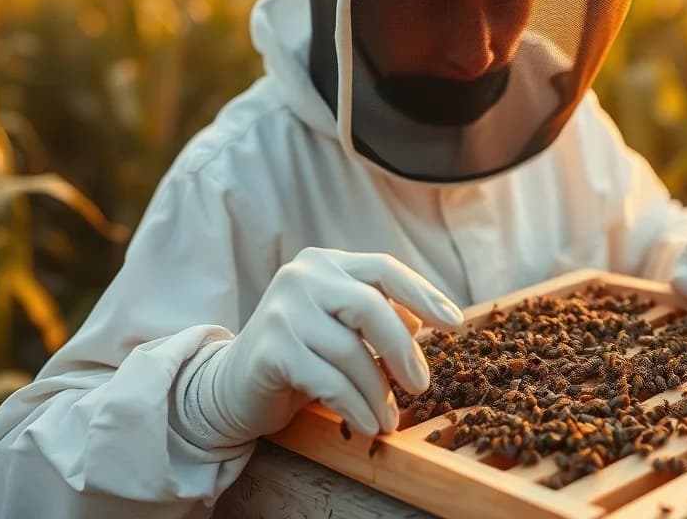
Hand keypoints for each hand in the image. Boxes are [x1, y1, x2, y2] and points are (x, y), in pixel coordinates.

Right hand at [194, 248, 463, 441]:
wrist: (231, 386)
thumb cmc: (301, 354)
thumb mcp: (343, 329)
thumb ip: (379, 317)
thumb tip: (424, 323)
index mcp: (325, 263)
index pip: (384, 269)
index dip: (424, 294)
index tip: (455, 323)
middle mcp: (302, 277)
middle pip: (370, 307)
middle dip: (402, 351)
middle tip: (421, 386)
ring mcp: (282, 310)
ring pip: (351, 351)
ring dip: (378, 393)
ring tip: (388, 419)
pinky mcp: (270, 349)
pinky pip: (329, 381)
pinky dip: (355, 406)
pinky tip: (366, 424)